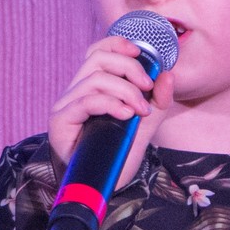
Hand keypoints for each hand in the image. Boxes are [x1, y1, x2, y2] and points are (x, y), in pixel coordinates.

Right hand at [47, 34, 174, 186]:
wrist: (102, 185)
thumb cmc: (118, 152)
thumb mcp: (145, 123)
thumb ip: (158, 99)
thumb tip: (168, 74)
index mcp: (92, 86)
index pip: (98, 51)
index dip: (117, 44)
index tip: (140, 54)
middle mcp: (76, 91)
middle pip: (97, 58)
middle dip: (128, 68)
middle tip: (148, 87)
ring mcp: (66, 104)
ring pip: (94, 79)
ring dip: (125, 90)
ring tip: (140, 110)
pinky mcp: (61, 120)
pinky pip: (85, 101)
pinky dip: (110, 103)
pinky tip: (125, 115)